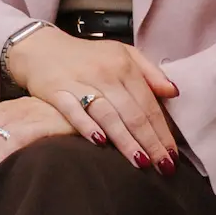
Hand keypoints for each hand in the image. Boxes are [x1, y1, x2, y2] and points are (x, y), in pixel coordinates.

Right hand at [5, 24, 181, 169]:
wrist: (42, 47)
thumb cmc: (87, 56)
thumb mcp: (122, 53)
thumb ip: (150, 72)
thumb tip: (173, 92)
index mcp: (124, 65)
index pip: (149, 103)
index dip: (163, 131)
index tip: (173, 154)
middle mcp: (105, 73)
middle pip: (133, 113)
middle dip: (151, 142)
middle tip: (164, 167)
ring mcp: (80, 82)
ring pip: (109, 115)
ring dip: (126, 141)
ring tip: (141, 163)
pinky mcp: (57, 91)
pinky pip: (74, 111)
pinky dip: (87, 126)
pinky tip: (100, 143)